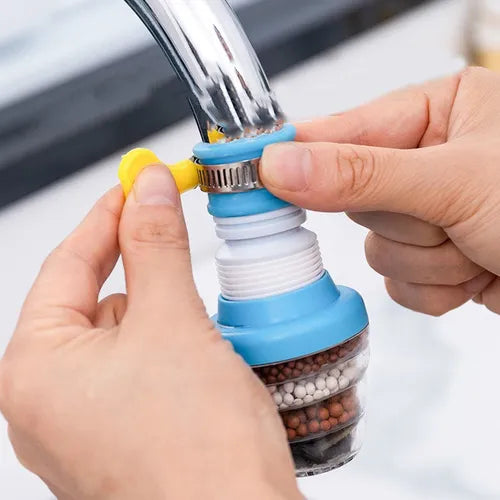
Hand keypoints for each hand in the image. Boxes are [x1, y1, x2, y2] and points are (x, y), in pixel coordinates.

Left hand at [0, 167, 299, 498]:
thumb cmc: (197, 453)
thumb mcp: (172, 322)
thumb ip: (155, 246)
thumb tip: (147, 189)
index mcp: (37, 371)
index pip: (68, 264)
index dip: (107, 216)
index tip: (137, 183)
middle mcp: (51, 401)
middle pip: (93, 298)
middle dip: (135, 263)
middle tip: (171, 226)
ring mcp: (88, 421)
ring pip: (123, 332)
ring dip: (158, 307)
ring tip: (193, 309)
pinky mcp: (126, 432)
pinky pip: (141, 363)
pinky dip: (168, 341)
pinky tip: (197, 350)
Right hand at [261, 67, 499, 315]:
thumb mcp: (455, 180)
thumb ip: (360, 174)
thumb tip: (281, 165)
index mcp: (435, 114)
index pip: (339, 131)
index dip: (296, 155)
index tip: (250, 171)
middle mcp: (427, 162)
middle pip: (353, 199)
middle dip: (399, 221)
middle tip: (444, 218)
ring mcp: (429, 215)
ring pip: (377, 250)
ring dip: (425, 260)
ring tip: (475, 248)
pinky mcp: (436, 262)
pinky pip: (397, 283)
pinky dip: (433, 288)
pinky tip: (474, 275)